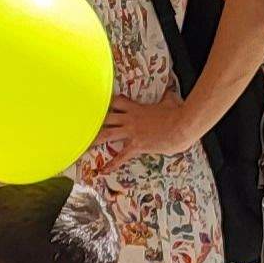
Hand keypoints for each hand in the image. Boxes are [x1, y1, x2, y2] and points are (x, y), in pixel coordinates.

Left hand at [78, 97, 200, 174]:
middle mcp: (129, 119)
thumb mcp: (170, 100)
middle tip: (82, 122)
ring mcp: (131, 132)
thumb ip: (167, 96)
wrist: (181, 126)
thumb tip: (170, 92)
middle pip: (106, 117)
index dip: (109, 102)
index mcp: (136, 108)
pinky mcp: (136, 145)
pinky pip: (121, 156)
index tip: (102, 103)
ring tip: (82, 143)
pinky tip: (104, 170)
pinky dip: (112, 164)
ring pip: (107, 134)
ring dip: (94, 139)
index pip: (117, 102)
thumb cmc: (177, 113)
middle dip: (94, 120)